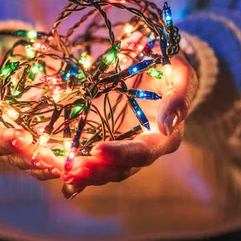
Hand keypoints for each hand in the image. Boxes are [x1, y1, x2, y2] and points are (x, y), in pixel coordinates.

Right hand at [0, 33, 62, 179]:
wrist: (16, 56)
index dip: (4, 142)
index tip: (20, 136)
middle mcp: (5, 141)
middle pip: (17, 158)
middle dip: (34, 159)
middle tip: (50, 159)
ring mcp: (29, 142)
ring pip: (39, 163)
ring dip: (54, 165)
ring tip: (69, 164)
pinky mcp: (50, 139)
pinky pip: (58, 156)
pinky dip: (69, 160)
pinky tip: (83, 160)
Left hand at [62, 55, 197, 192]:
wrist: (159, 66)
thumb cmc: (171, 67)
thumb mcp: (181, 74)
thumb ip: (179, 97)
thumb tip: (167, 125)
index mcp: (164, 137)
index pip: (142, 153)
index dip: (121, 154)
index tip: (97, 149)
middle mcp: (143, 148)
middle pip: (121, 169)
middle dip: (97, 171)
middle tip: (73, 169)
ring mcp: (123, 147)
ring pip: (105, 170)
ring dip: (84, 174)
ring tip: (63, 172)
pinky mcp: (108, 141)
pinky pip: (93, 161)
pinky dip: (77, 169)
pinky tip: (59, 172)